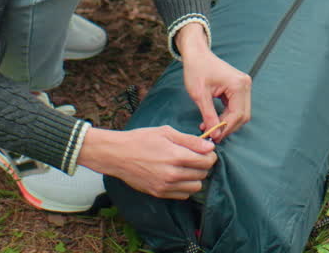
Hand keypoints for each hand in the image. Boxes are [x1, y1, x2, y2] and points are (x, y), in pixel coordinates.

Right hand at [80, 126, 215, 198]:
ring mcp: (166, 186)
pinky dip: (185, 187)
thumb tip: (209, 146)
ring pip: (195, 187)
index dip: (210, 155)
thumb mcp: (166, 132)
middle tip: (196, 158)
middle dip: (203, 165)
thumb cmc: (141, 139)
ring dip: (196, 178)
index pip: (206, 161)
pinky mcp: (159, 193)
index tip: (206, 151)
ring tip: (187, 168)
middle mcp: (173, 174)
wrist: (117, 155)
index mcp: (176, 156)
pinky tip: (178, 177)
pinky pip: (183, 195)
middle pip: (203, 174)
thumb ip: (190, 140)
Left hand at [175, 22, 251, 142]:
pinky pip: (236, 107)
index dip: (226, 128)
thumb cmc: (196, 69)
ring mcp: (243, 86)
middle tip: (212, 135)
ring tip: (210, 128)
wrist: (196, 54)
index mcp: (238, 85)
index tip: (213, 137)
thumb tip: (215, 134)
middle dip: (228, 127)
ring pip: (240, 112)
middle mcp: (245, 85)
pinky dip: (226, 115)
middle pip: (242, 115)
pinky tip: (214, 120)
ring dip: (227, 122)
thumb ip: (209, 115)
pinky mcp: (239, 88)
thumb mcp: (200, 95)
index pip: (237, 114)